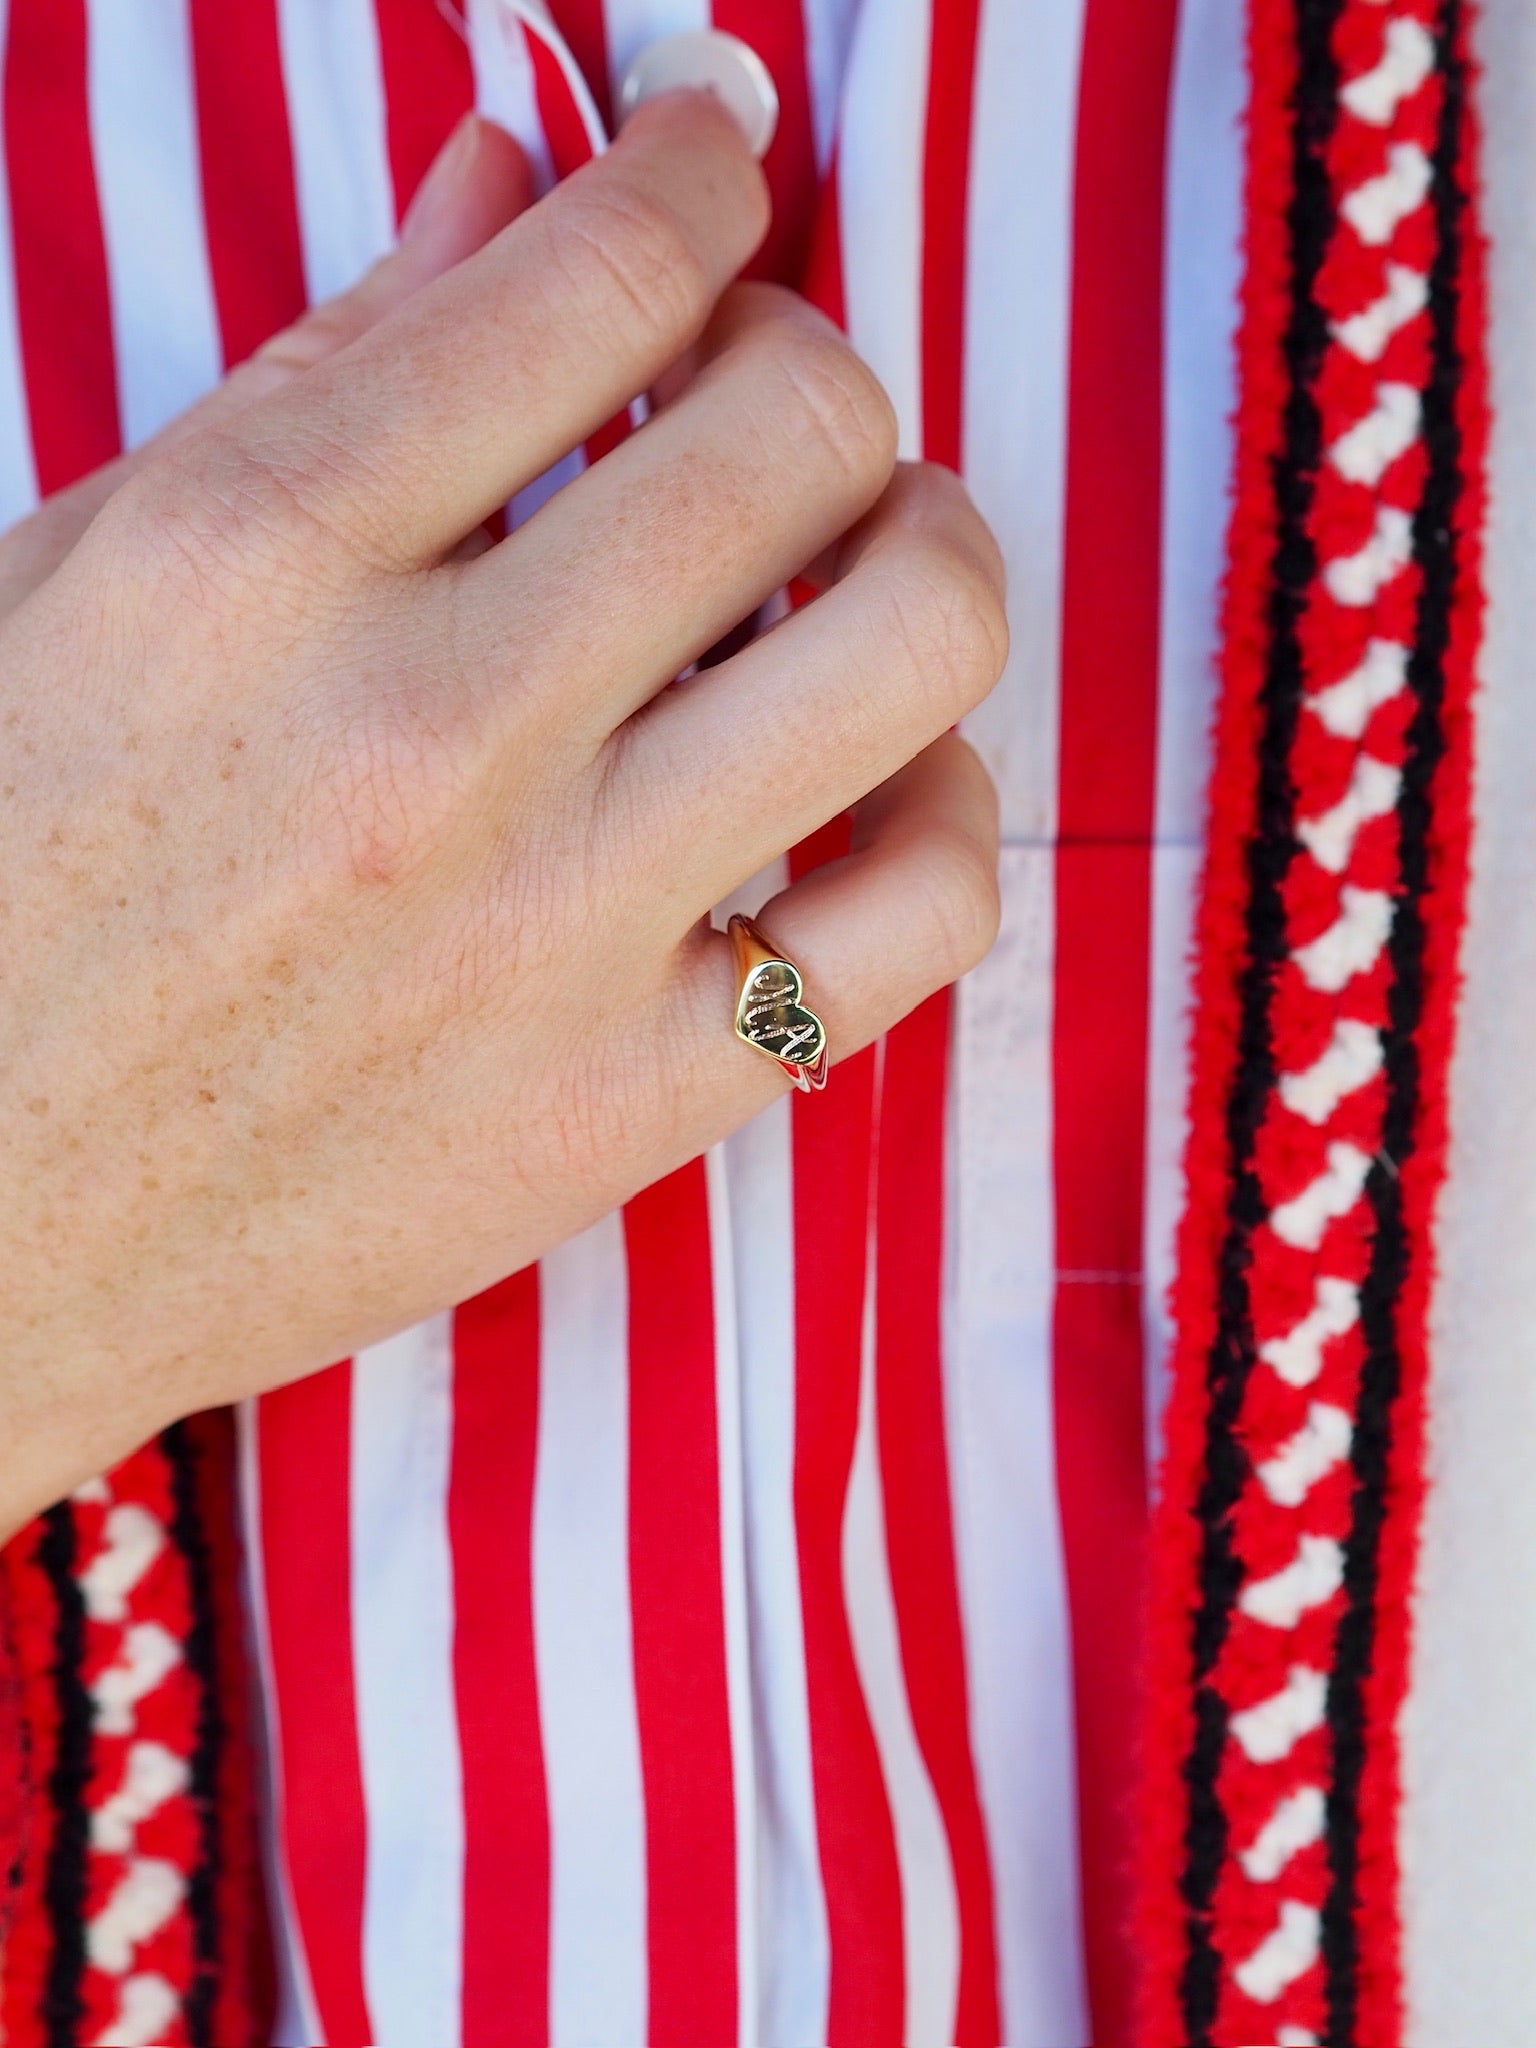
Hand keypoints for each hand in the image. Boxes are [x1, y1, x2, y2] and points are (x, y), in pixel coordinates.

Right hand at [0, 95, 1004, 1534]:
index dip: (704, 167)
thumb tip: (516, 183)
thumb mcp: (86, 587)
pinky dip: (948, 815)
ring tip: (872, 562)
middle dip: (817, 358)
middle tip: (769, 394)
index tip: (723, 153)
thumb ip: (322, 374)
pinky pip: (918, 920)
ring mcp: (550, 933)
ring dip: (933, 550)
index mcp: (255, 562)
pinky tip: (884, 785)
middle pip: (799, 430)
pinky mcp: (626, 1104)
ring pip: (913, 643)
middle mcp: (430, 733)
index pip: (593, 270)